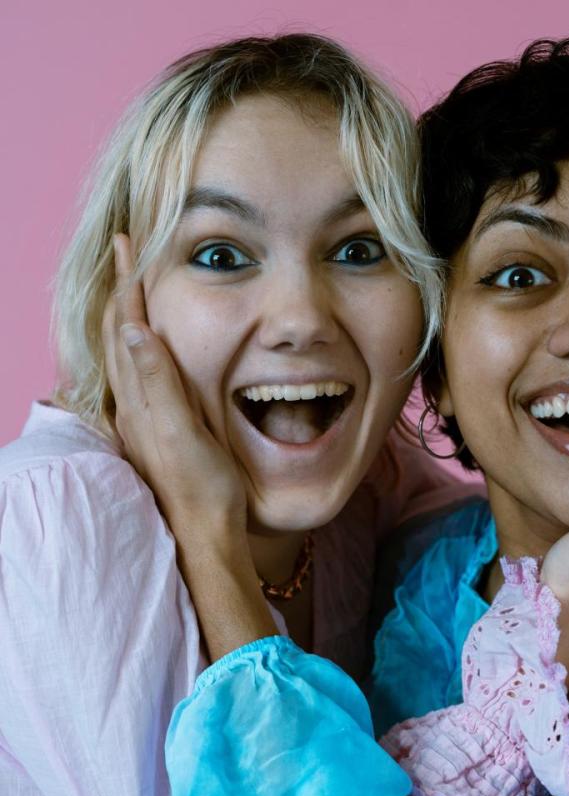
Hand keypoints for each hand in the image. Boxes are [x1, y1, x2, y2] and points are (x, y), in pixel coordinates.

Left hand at [102, 234, 277, 657]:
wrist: (205, 535)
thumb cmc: (203, 489)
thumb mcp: (183, 435)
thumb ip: (160, 385)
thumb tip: (134, 331)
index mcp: (141, 401)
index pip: (128, 329)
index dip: (129, 286)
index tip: (130, 244)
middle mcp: (135, 406)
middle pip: (121, 335)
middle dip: (122, 291)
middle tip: (129, 253)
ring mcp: (145, 419)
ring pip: (129, 354)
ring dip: (129, 315)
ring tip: (135, 286)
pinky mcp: (158, 430)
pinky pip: (142, 374)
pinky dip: (142, 345)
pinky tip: (152, 345)